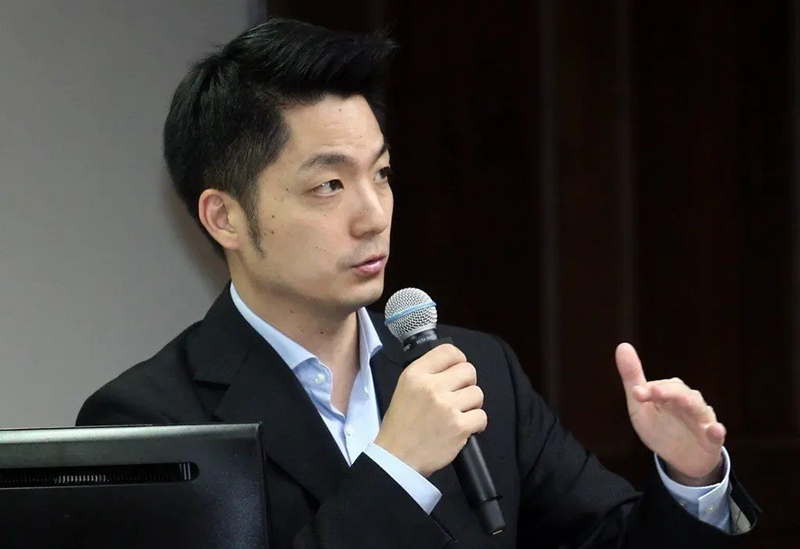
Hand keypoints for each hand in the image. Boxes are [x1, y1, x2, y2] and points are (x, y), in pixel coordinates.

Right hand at [374, 344, 486, 476]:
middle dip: (468, 383)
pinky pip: (481, 416)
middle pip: (468, 371)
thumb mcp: (405, 388)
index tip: (458, 371)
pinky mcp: (459, 427)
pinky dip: (476, 424)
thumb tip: (454, 366)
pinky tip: (465, 427)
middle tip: (459, 396)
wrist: (397, 457)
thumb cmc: (400, 425)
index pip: (448, 351)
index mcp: (416, 374)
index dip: (459, 360)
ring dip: (472, 405)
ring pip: (477, 394)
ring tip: (459, 414)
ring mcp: (447, 407)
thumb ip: (427, 374)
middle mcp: (432, 386)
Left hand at [615, 342, 724, 484]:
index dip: (649, 390)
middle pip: (681, 393)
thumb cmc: (660, 428)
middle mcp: (688, 403)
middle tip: (655, 392)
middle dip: (668, 392)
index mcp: (670, 394)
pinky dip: (716, 431)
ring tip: (683, 402)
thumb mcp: (640, 407)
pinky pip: (716, 434)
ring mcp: (701, 420)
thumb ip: (633, 380)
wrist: (682, 459)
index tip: (636, 393)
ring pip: (699, 409)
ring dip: (691, 405)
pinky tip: (715, 429)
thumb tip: (622, 345)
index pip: (661, 387)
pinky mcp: (712, 440)